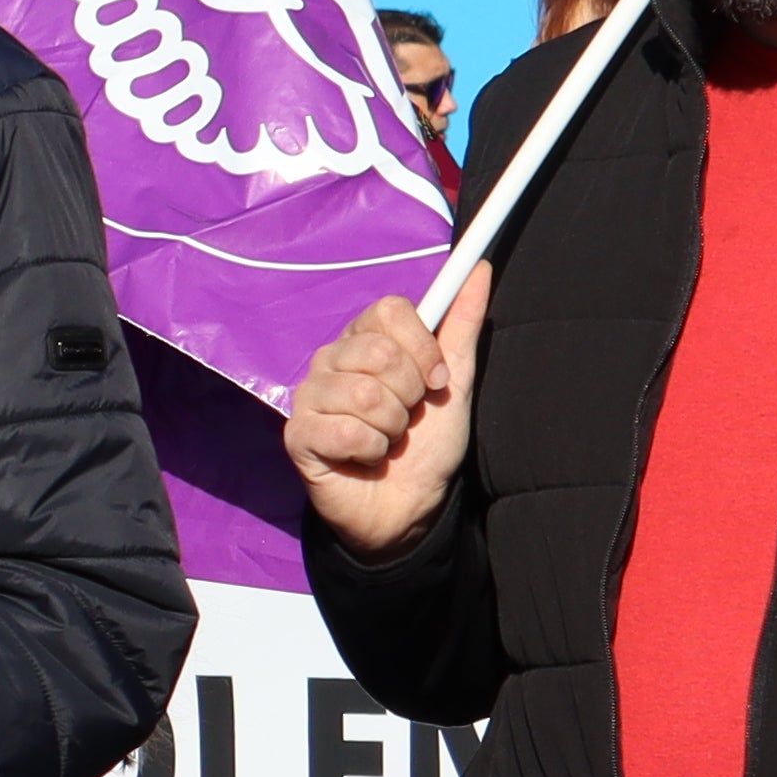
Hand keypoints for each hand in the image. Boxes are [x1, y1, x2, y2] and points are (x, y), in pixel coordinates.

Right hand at [285, 273, 486, 556]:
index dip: (421, 347)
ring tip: (386, 442)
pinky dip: (369, 450)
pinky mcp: (297, 434)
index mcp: (364, 341)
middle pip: (378, 352)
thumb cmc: (427, 446)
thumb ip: (462, 325)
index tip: (436, 381)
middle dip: (408, 395)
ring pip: (364, 394)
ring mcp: (309, 396)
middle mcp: (331, 360)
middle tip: (406, 419)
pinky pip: (343, 429)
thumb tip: (480, 269)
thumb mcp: (455, 383)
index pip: (388, 310)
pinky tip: (363, 459)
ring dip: (391, 428)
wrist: (410, 507)